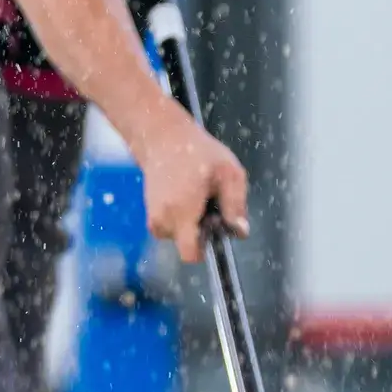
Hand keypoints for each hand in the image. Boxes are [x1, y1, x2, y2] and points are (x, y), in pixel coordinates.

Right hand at [126, 102, 247, 262]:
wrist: (162, 138)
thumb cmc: (197, 152)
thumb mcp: (228, 173)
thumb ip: (235, 205)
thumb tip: (240, 231)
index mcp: (181, 212)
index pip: (190, 254)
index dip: (206, 249)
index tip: (213, 230)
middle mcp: (163, 219)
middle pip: (187, 246)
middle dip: (201, 231)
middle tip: (209, 202)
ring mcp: (153, 217)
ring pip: (179, 237)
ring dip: (191, 223)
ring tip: (197, 196)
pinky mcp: (151, 214)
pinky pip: (171, 227)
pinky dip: (181, 218)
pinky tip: (187, 196)